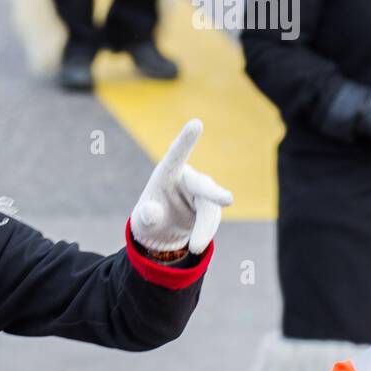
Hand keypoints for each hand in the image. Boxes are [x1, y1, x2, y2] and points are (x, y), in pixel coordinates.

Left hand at [130, 119, 232, 254]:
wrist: (162, 231)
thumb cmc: (149, 218)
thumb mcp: (143, 220)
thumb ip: (146, 215)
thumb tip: (151, 212)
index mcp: (166, 173)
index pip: (177, 154)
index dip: (186, 140)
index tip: (196, 123)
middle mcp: (187, 179)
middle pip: (203, 185)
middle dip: (214, 193)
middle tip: (227, 200)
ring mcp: (201, 191)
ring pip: (210, 208)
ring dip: (205, 228)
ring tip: (195, 247)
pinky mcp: (210, 204)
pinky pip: (212, 218)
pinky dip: (206, 232)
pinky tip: (197, 245)